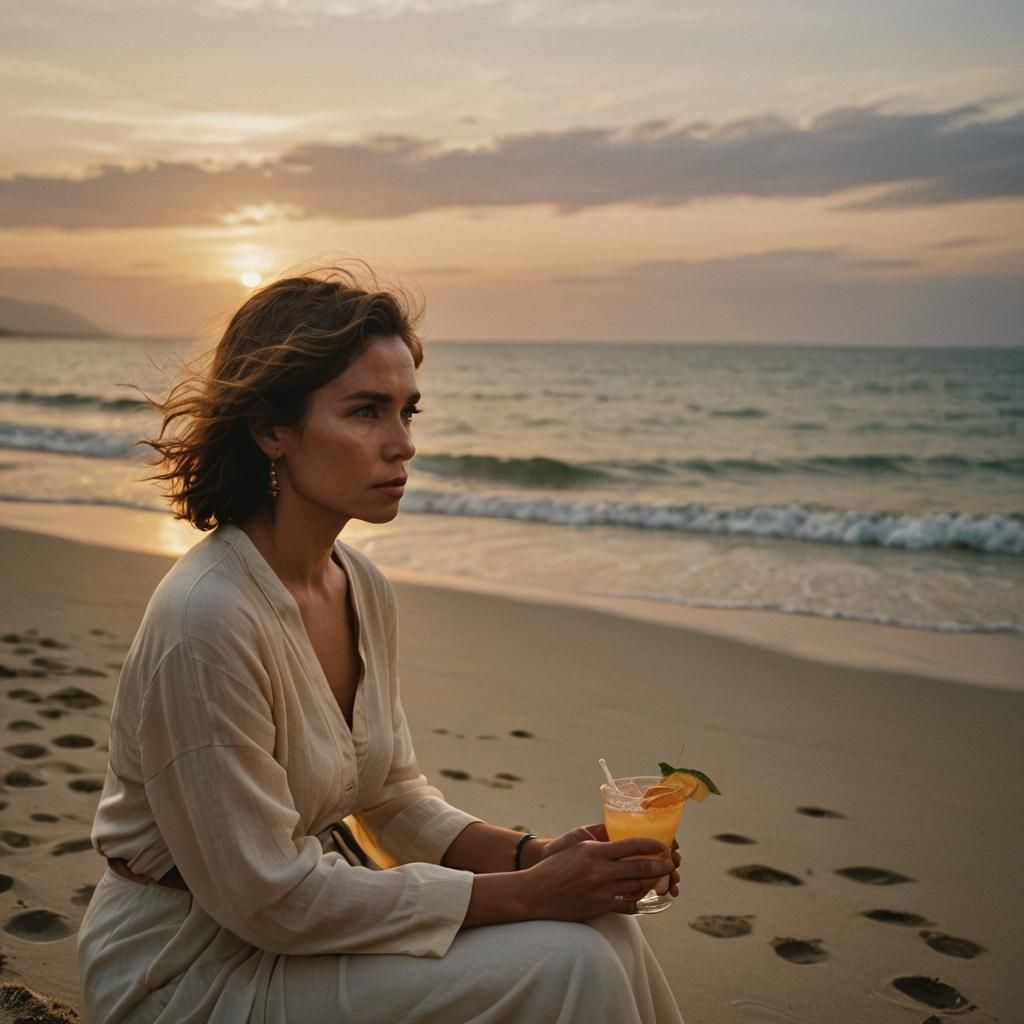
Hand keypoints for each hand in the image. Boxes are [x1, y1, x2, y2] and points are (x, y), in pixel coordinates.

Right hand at [536, 824, 680, 897]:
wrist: (535, 893)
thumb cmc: (553, 867)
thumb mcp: (574, 846)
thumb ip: (596, 842)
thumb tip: (615, 836)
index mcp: (595, 851)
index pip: (631, 845)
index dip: (651, 845)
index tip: (661, 845)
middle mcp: (601, 870)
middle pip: (639, 866)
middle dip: (660, 865)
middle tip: (670, 864)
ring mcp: (601, 890)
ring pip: (636, 886)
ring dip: (651, 883)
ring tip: (660, 880)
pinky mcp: (600, 907)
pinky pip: (626, 905)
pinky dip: (636, 901)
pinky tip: (640, 898)